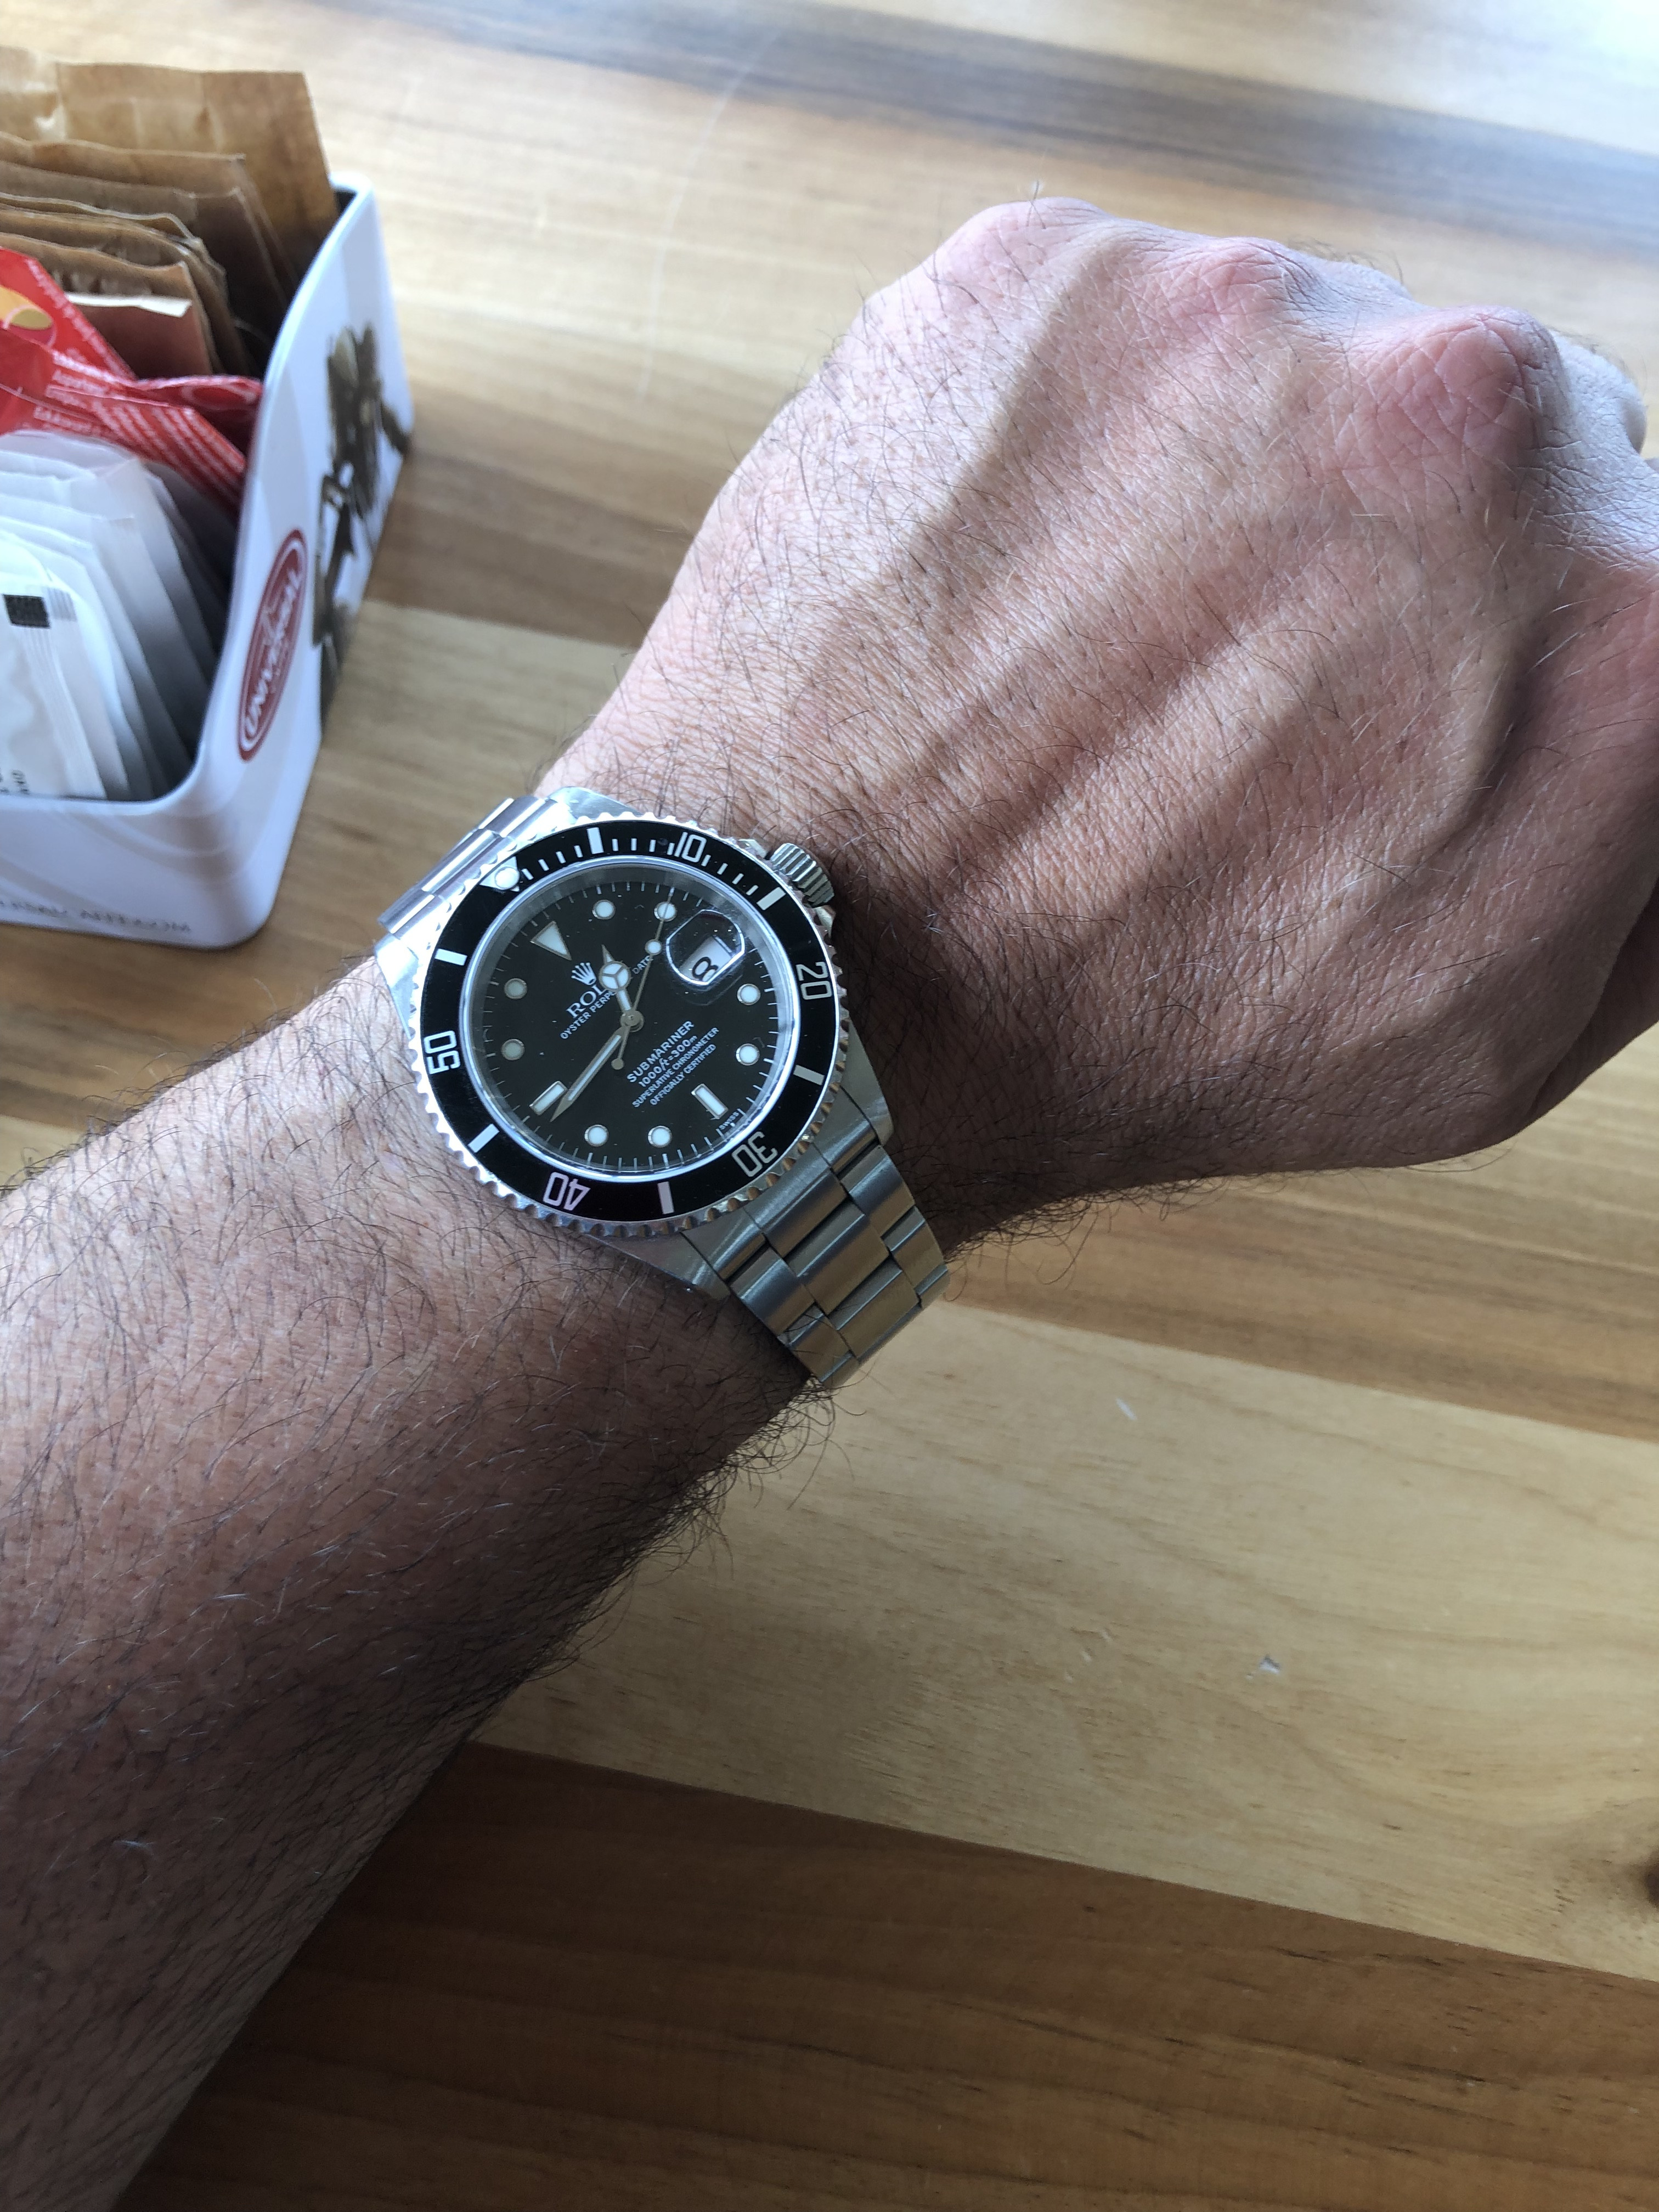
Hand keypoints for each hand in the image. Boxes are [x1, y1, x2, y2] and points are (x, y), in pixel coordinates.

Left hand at [556, 202, 1658, 1247]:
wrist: (837, 998)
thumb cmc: (1150, 1036)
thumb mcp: (1504, 1022)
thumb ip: (1648, 826)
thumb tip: (1646, 688)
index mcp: (1625, 609)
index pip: (1625, 532)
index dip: (1504, 621)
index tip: (1409, 678)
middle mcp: (1470, 419)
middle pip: (1475, 425)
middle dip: (1383, 537)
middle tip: (1242, 682)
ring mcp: (1242, 323)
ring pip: (1287, 359)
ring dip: (1221, 476)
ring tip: (1104, 649)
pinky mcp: (1039, 278)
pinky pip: (1106, 329)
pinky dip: (1064, 437)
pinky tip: (1012, 585)